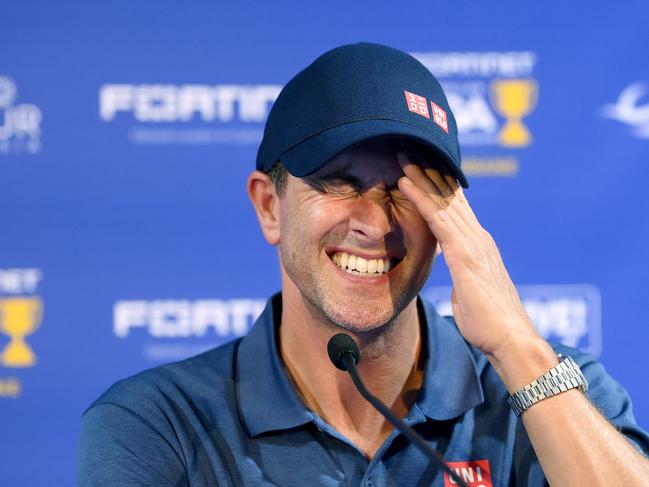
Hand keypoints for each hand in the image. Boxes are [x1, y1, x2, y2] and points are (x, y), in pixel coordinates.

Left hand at [396, 150, 541, 362]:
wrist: (511, 340)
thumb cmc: (489, 325)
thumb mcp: (470, 293)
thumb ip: (462, 278)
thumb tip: (456, 279)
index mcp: (478, 246)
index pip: (456, 208)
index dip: (438, 186)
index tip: (422, 167)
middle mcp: (477, 238)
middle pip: (450, 197)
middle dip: (429, 172)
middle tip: (409, 150)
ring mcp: (473, 244)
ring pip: (442, 202)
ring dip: (420, 178)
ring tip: (402, 157)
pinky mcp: (465, 255)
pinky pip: (437, 220)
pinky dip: (420, 199)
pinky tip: (405, 184)